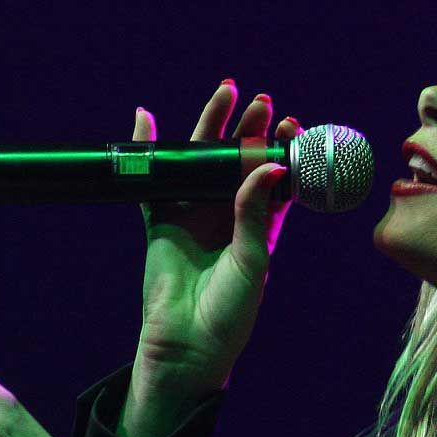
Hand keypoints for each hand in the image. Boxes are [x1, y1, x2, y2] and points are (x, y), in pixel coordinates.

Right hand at [132, 82, 300, 394]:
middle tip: (261, 100)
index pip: (275, 177)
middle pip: (239, 161)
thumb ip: (255, 211)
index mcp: (261, 226)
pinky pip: (152, 181)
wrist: (189, 344)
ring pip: (202, 161)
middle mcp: (228, 215)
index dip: (283, 149)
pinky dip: (147, 151)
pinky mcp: (161, 222)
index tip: (291, 124)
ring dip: (211, 127)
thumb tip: (267, 165)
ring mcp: (194, 215)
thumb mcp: (252, 259)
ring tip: (226, 92)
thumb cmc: (231, 310)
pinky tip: (146, 121)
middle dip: (250, 129)